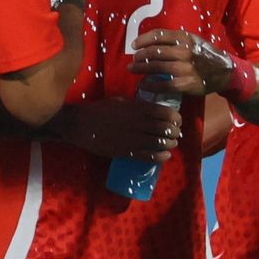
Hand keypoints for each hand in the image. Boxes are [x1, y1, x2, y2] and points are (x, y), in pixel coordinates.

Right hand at [49, 97, 180, 162]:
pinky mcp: (129, 152)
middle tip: (175, 133)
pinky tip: (165, 155)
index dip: (176, 118)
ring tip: (170, 144)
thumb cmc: (100, 110)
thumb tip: (153, 109)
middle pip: (168, 129)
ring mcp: (134, 139)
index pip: (166, 113)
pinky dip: (162, 156)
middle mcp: (139, 123)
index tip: (177, 120)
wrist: (81, 125)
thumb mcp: (120, 101)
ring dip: (171, 144)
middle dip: (175, 132)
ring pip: (162, 143)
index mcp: (138, 108)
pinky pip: (152, 157)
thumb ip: (138, 105)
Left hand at [128, 29, 233, 96]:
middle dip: (139, 56)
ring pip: (156, 67)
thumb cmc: (203, 54)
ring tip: (132, 69)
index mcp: (184, 38)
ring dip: (141, 68)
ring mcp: (185, 68)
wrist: (224, 72)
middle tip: (132, 60)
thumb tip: (148, 42)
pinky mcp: (186, 83)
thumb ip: (173, 39)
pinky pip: (163, 84)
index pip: (158, 35)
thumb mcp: (192, 40)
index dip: (142, 39)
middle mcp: (184, 51)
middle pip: (154, 51)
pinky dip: (150, 85)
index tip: (133, 45)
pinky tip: (143, 84)